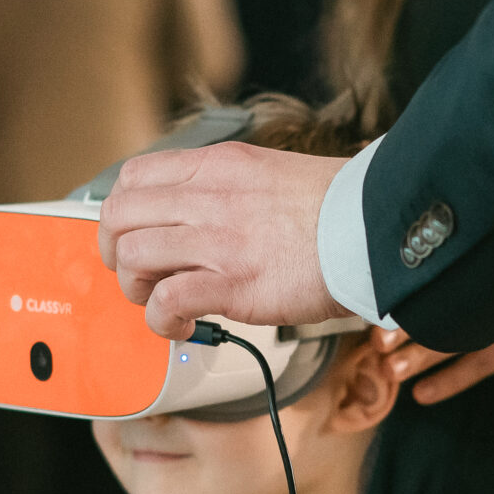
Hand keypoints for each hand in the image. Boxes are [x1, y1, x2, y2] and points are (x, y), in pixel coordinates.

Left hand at [98, 142, 349, 339]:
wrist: (378, 228)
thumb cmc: (338, 209)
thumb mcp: (270, 173)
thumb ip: (228, 189)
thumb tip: (200, 216)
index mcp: (217, 166)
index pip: (134, 176)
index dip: (122, 212)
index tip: (132, 235)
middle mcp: (209, 196)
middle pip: (118, 216)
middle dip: (115, 253)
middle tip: (138, 276)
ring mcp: (219, 240)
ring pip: (133, 258)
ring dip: (137, 290)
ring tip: (163, 303)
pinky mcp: (233, 284)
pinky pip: (167, 302)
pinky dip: (162, 321)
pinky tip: (182, 327)